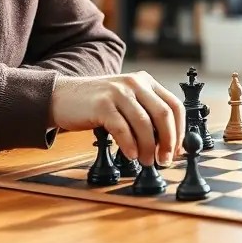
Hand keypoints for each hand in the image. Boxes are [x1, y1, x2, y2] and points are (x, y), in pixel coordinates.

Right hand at [50, 71, 183, 166]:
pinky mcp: (102, 104)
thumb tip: (167, 144)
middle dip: (168, 141)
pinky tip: (131, 155)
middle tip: (165, 160)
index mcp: (145, 82)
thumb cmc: (96, 104)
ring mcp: (118, 92)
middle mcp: (134, 83)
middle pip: (164, 115)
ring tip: (147, 161)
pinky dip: (130, 145)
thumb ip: (145, 115)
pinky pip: (122, 128)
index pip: (174, 106)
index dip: (180, 131)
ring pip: (144, 123)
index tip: (177, 150)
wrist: (61, 96)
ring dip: (149, 147)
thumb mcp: (125, 102)